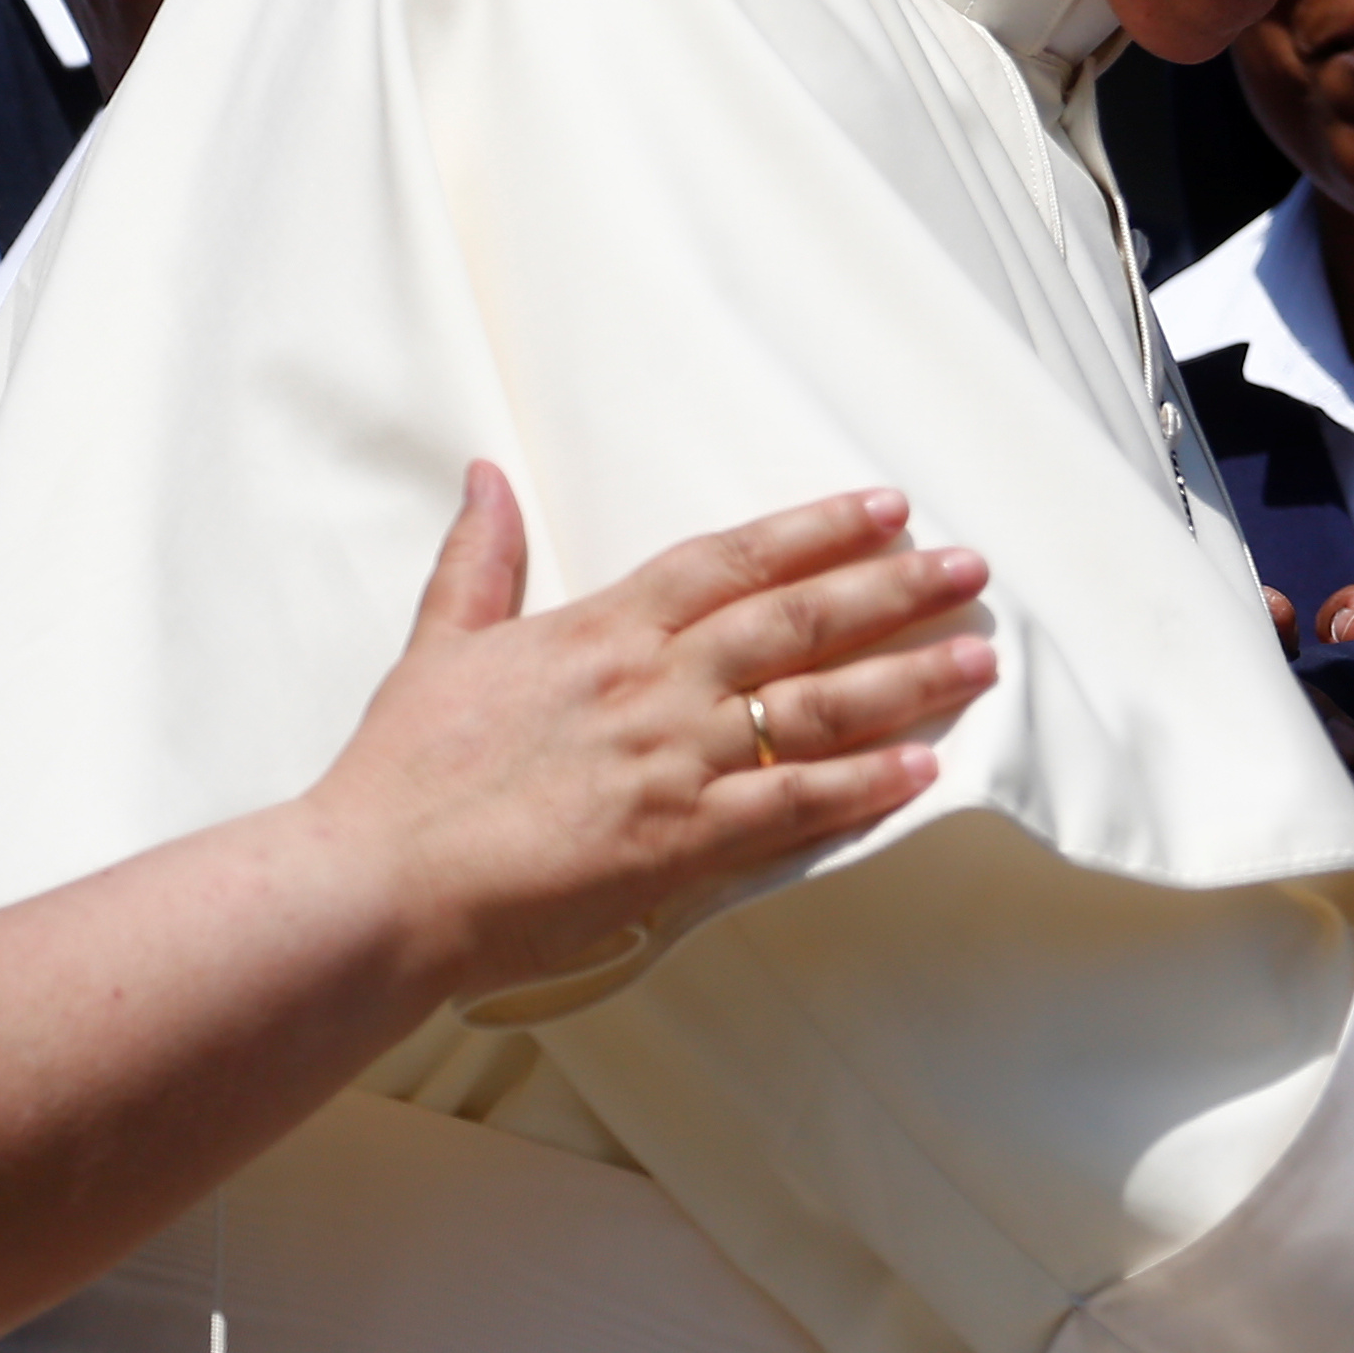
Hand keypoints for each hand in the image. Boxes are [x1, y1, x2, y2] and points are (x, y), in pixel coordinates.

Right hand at [302, 466, 992, 1013]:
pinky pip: (793, 805)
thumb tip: (486, 474)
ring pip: (815, 704)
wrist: (374, 878)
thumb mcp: (439, 646)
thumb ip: (480, 562)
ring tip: (978, 658)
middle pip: (797, 618)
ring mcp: (672, 760)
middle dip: (893, 588)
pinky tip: (925, 767)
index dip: (815, 529)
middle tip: (972, 567)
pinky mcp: (680, 841)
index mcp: (600, 632)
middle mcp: (652, 683)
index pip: (731, 560)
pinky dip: (864, 786)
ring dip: (907, 678)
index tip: (887, 507)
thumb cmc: (401, 773)